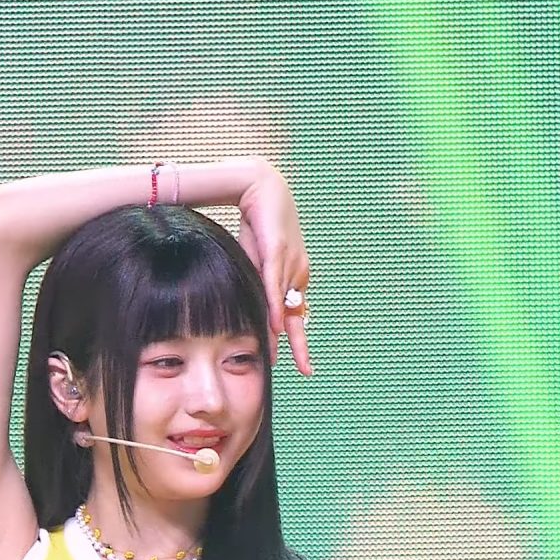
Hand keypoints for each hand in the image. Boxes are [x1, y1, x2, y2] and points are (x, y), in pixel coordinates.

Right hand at [237, 167, 312, 375]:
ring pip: (283, 304)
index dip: (298, 341)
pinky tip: (273, 324)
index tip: (303, 366)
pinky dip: (274, 305)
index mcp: (294, 277)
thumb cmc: (259, 225)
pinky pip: (274, 283)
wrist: (261, 188)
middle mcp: (297, 273)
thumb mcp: (256, 263)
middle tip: (306, 371)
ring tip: (277, 357)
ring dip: (279, 332)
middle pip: (296, 317)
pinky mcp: (277, 250)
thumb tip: (252, 312)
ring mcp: (289, 262)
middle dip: (301, 345)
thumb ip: (258, 288)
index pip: (296, 316)